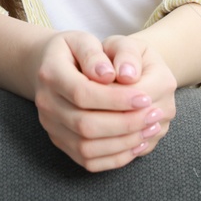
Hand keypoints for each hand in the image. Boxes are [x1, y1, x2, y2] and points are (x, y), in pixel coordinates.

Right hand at [28, 30, 175, 172]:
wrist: (51, 68)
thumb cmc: (74, 51)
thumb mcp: (83, 40)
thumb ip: (96, 54)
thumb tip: (113, 75)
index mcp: (50, 74)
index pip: (83, 94)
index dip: (116, 99)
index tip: (146, 97)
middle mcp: (46, 104)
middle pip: (85, 125)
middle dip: (125, 123)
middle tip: (154, 114)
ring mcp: (51, 127)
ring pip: (87, 148)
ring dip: (123, 142)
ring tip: (150, 128)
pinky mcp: (61, 143)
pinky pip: (88, 161)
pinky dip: (116, 157)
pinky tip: (137, 143)